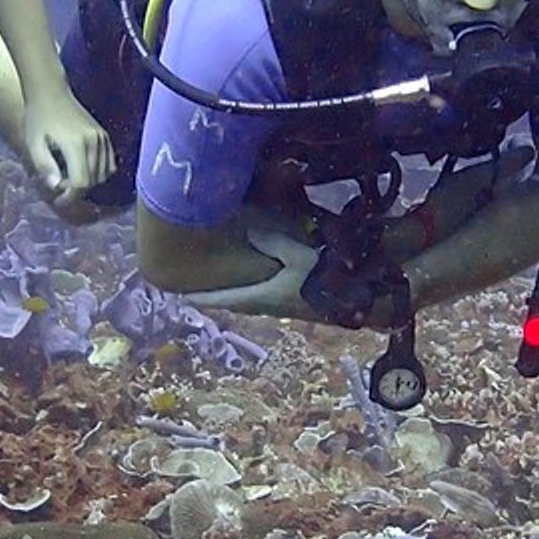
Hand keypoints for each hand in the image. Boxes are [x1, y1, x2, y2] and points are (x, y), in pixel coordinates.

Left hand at [19, 100, 113, 205]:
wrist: (50, 92)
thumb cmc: (38, 117)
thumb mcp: (33, 143)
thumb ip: (44, 166)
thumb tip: (56, 187)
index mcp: (75, 144)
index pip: (80, 182)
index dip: (70, 197)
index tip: (58, 200)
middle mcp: (94, 142)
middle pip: (92, 181)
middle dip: (76, 190)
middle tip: (59, 185)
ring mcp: (102, 139)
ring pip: (102, 175)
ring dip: (87, 182)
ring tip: (69, 176)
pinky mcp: (105, 137)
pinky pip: (109, 165)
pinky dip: (98, 173)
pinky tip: (82, 168)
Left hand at [182, 230, 320, 316]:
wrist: (359, 301)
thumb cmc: (326, 279)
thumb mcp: (298, 254)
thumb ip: (272, 241)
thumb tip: (251, 231)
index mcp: (262, 297)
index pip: (224, 299)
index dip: (202, 296)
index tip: (180, 295)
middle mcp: (267, 306)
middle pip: (233, 301)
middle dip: (214, 296)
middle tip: (195, 289)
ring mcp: (282, 307)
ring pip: (248, 300)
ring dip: (233, 294)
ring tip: (219, 285)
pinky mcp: (294, 304)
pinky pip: (262, 297)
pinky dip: (250, 290)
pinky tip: (253, 281)